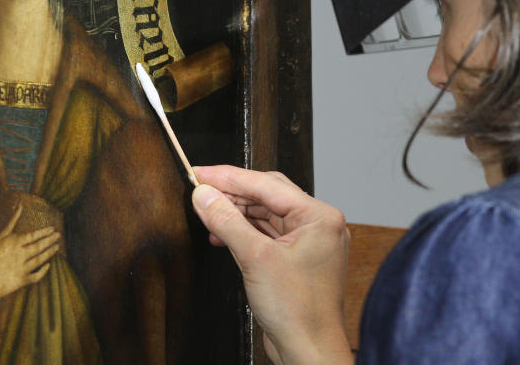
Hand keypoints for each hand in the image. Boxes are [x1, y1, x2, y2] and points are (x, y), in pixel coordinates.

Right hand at [0, 203, 60, 310]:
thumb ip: (12, 221)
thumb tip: (20, 205)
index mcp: (14, 243)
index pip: (34, 236)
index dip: (45, 232)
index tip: (52, 229)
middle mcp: (20, 255)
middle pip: (40, 246)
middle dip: (51, 240)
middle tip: (59, 236)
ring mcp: (22, 268)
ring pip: (41, 259)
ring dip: (50, 252)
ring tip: (57, 247)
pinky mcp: (22, 281)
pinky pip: (37, 276)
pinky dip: (44, 271)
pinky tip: (48, 265)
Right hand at [191, 166, 352, 364]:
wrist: (308, 351)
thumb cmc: (297, 311)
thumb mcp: (255, 259)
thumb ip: (227, 221)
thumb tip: (205, 195)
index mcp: (319, 216)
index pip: (267, 184)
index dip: (229, 177)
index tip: (201, 173)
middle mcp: (318, 224)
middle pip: (268, 195)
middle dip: (232, 192)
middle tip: (200, 187)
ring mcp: (309, 242)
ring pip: (266, 214)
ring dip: (236, 212)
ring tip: (206, 211)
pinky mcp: (297, 259)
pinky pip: (268, 234)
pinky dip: (245, 231)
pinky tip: (222, 233)